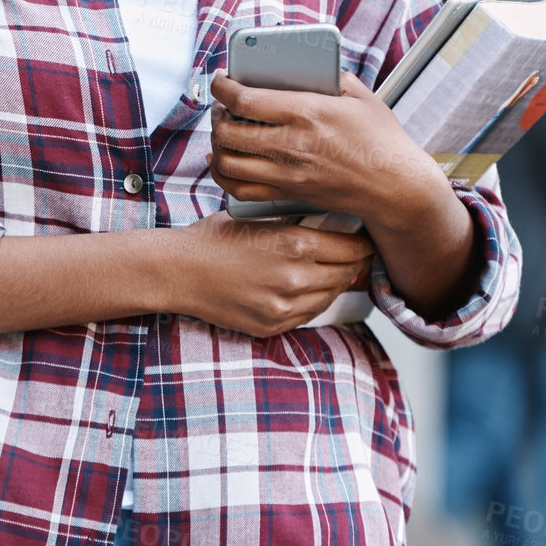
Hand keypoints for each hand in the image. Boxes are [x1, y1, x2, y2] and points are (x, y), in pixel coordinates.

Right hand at [163, 210, 376, 338]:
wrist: (179, 271)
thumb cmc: (215, 238)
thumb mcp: (259, 219)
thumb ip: (296, 224)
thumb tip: (331, 224)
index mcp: (295, 244)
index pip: (352, 248)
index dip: (363, 243)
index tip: (366, 238)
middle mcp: (296, 279)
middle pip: (346, 273)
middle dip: (354, 262)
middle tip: (358, 253)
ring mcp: (285, 307)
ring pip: (331, 296)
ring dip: (336, 282)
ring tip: (334, 269)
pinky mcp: (273, 326)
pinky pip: (309, 314)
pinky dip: (314, 300)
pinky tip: (308, 287)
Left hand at [207, 69, 442, 233]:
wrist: (398, 189)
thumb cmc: (384, 142)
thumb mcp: (362, 98)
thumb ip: (334, 77)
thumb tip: (314, 66)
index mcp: (306, 112)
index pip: (244, 98)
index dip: (221, 86)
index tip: (218, 79)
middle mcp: (292, 144)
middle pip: (228, 131)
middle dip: (215, 116)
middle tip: (221, 108)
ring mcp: (289, 173)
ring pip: (228, 163)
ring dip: (217, 146)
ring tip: (223, 134)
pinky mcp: (290, 194)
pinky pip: (240, 191)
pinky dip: (224, 177)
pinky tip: (226, 164)